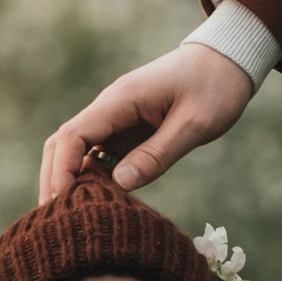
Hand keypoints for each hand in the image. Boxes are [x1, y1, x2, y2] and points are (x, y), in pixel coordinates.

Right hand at [40, 40, 252, 199]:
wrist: (228, 60)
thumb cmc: (216, 87)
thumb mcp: (194, 124)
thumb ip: (157, 154)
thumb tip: (119, 185)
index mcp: (121, 100)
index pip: (73, 136)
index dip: (61, 171)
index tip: (60, 204)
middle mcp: (111, 107)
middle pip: (64, 143)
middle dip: (54, 179)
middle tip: (53, 221)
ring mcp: (117, 117)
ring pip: (78, 150)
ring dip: (70, 180)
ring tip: (69, 219)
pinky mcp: (128, 128)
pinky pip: (100, 154)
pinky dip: (92, 177)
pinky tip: (96, 203)